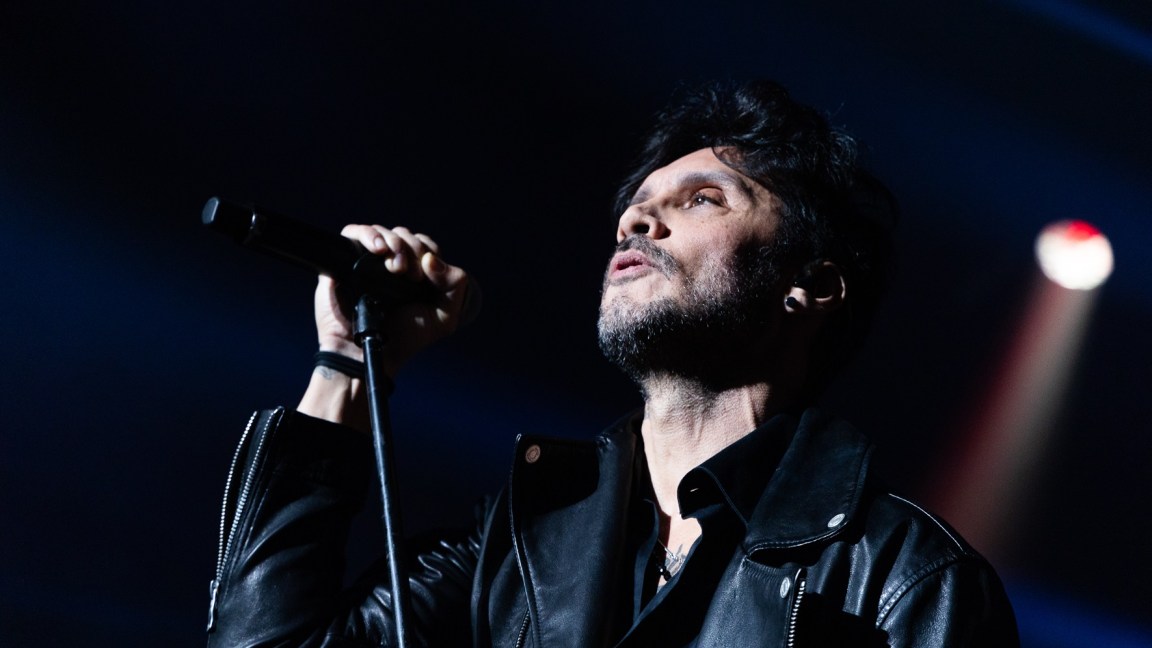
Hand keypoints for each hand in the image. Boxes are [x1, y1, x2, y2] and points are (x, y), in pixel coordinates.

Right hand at [314, 224, 469, 376]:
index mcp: (415, 273)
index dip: (429, 251)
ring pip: (383, 232)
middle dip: (413, 249)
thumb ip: (455, 286)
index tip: (426, 276)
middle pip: (405, 235)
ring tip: (396, 268)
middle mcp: (391, 264)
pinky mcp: (345, 261)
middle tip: (412, 276)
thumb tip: (432, 259)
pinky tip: (379, 249)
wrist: (371, 352)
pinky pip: (354, 232)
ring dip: (395, 243)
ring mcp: (368, 261)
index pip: (425, 245)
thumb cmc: (405, 337)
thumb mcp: (444, 316)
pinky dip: (369, 235)